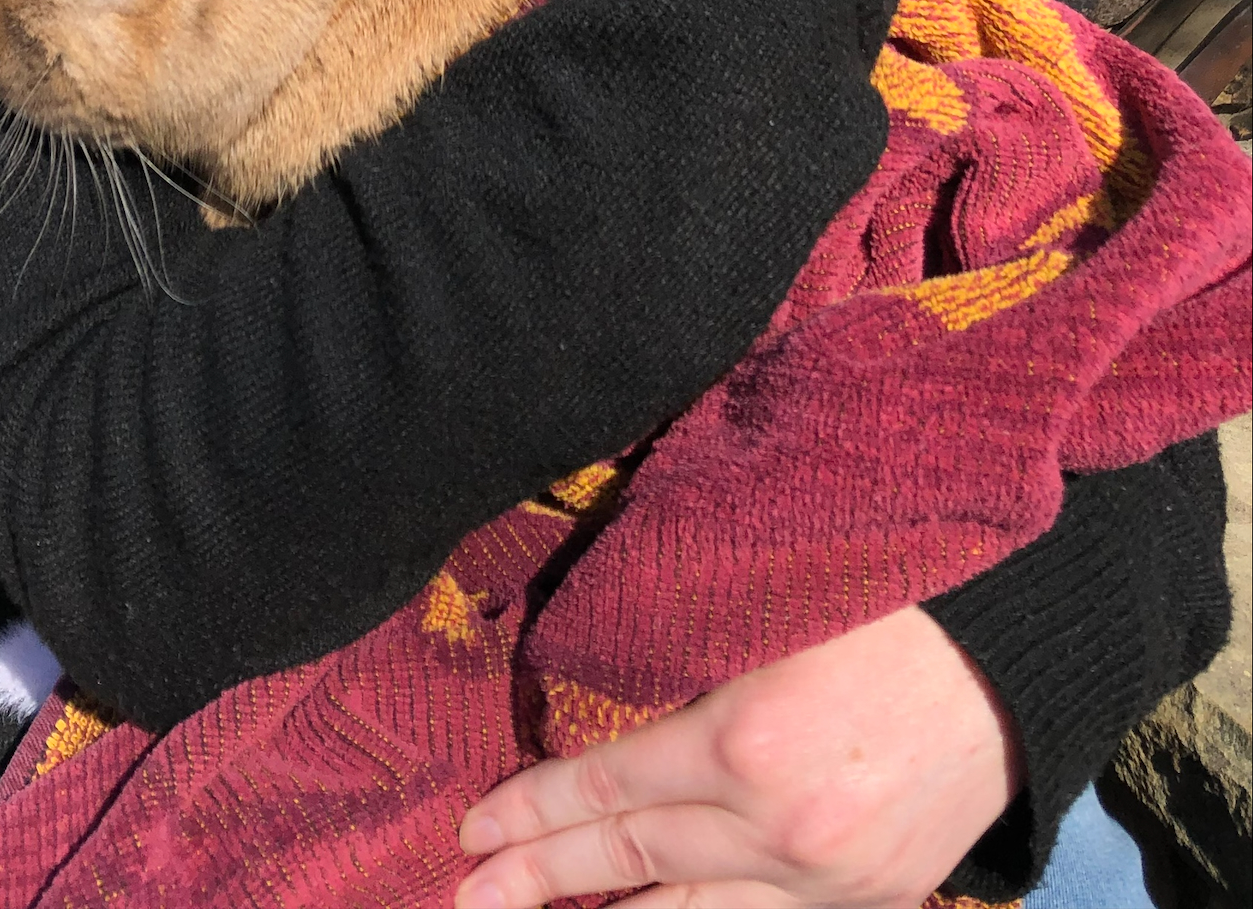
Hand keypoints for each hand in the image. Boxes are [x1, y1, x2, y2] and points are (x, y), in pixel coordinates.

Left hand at [455, 606, 1020, 908]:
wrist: (1012, 659)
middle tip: (466, 896)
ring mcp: (830, 883)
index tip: (470, 828)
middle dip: (541, 879)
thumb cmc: (882, 601)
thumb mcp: (765, 610)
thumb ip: (677, 653)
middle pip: (632, 862)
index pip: (607, 788)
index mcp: (746, 742)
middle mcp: (782, 830)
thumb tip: (583, 680)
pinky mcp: (873, 904)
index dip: (532, 811)